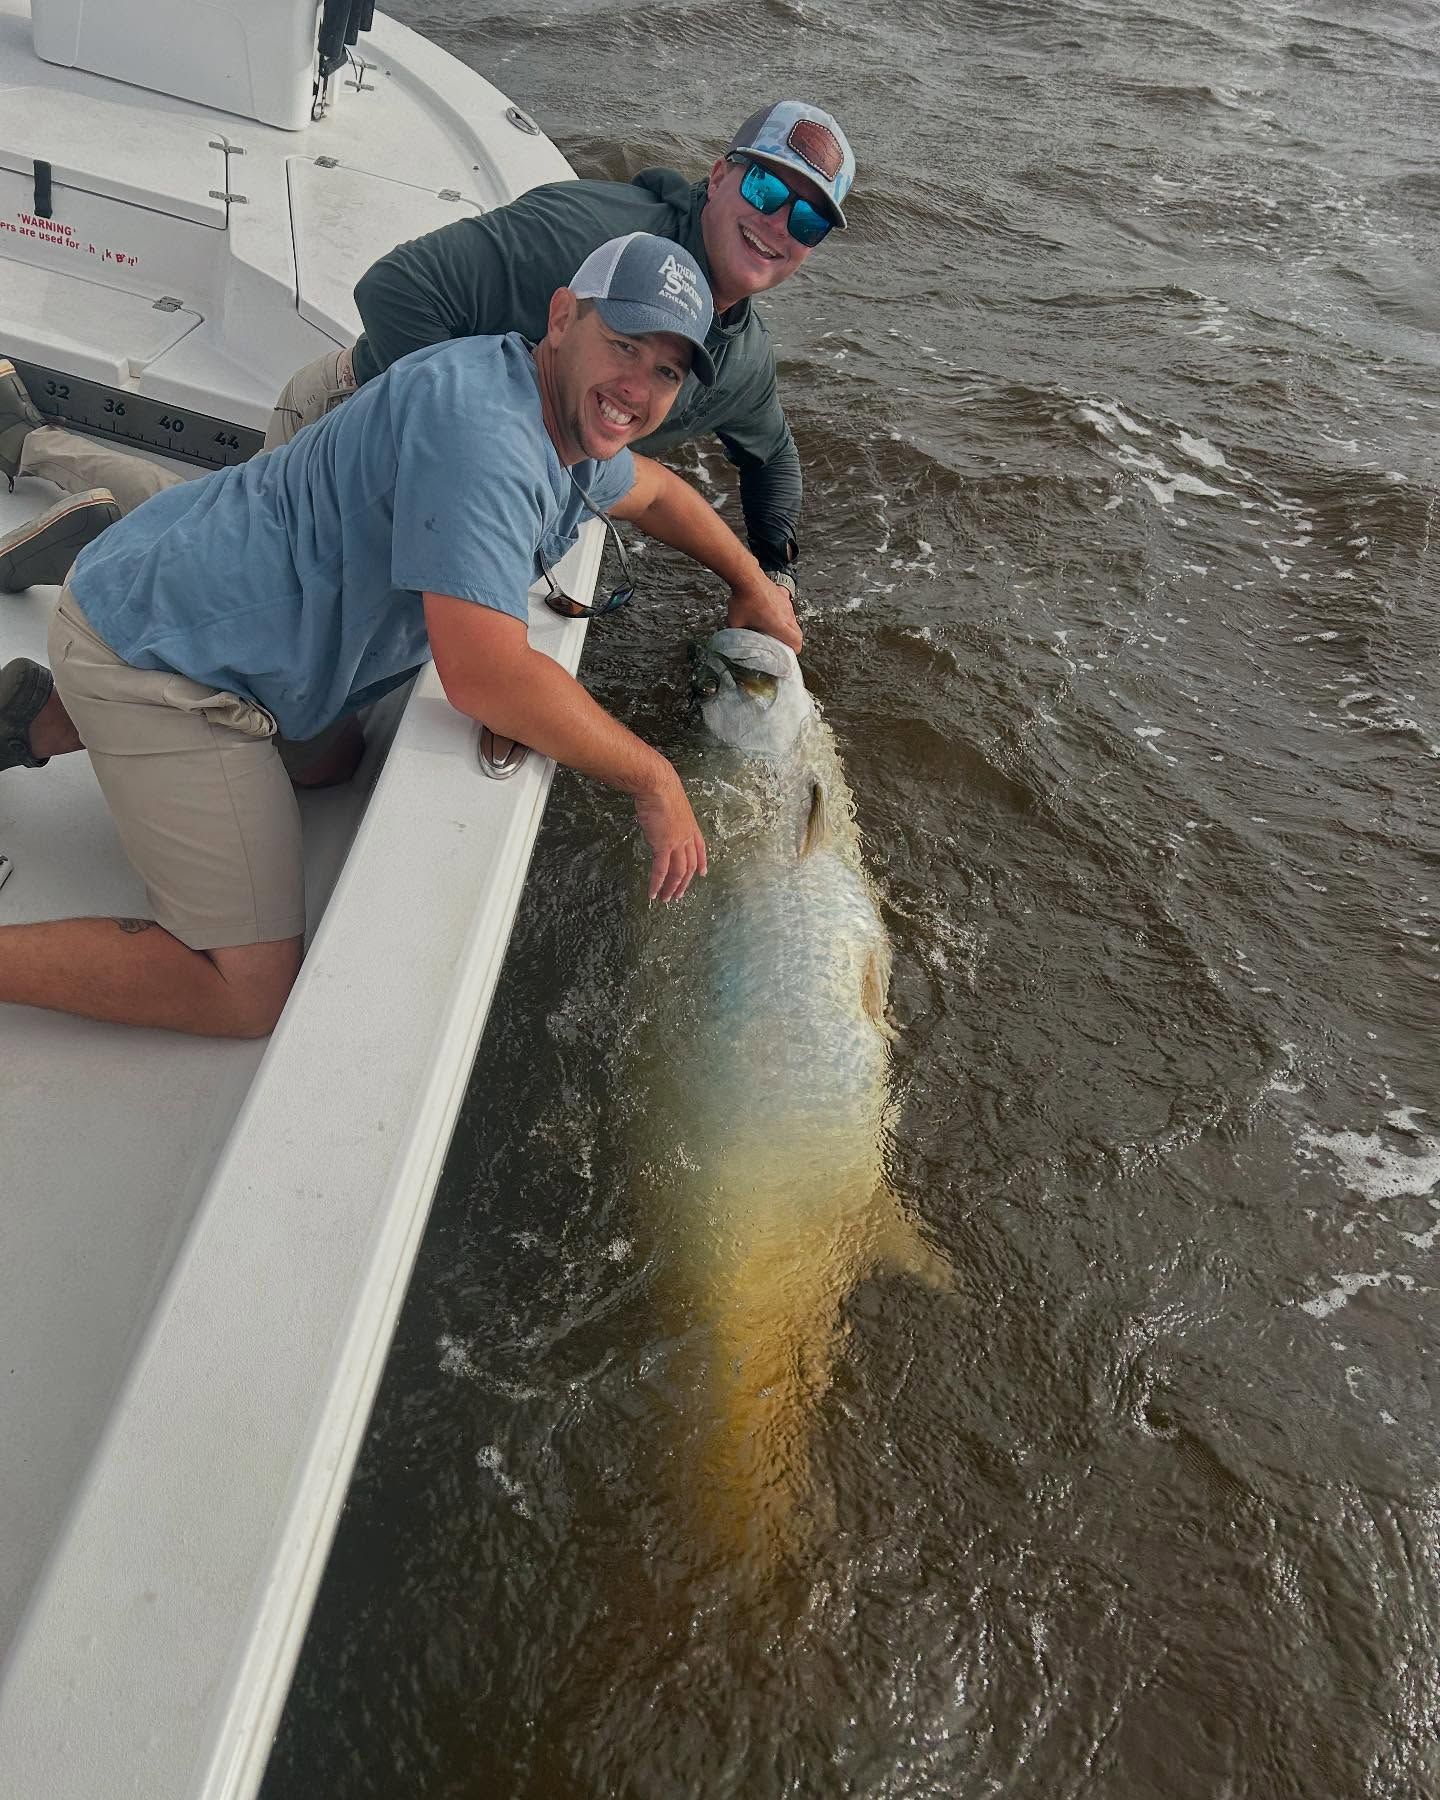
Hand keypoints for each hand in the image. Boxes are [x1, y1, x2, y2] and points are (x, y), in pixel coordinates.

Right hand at [633, 766, 707, 902]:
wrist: (658, 785)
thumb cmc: (661, 789)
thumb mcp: (672, 804)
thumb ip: (670, 817)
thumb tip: (661, 820)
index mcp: (691, 827)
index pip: (700, 849)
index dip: (702, 863)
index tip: (703, 874)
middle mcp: (687, 837)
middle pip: (689, 866)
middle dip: (684, 883)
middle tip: (678, 895)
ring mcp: (677, 843)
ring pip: (678, 872)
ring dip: (671, 888)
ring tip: (666, 899)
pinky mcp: (663, 845)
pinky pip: (661, 870)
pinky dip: (657, 883)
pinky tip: (653, 893)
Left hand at [726, 578, 802, 653]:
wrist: (746, 577)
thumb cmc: (743, 600)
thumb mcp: (736, 623)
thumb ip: (739, 634)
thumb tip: (737, 639)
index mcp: (779, 625)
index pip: (797, 642)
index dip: (793, 650)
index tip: (786, 653)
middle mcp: (787, 615)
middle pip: (798, 633)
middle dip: (791, 640)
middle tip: (780, 643)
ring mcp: (786, 604)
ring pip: (793, 620)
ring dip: (787, 627)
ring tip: (773, 628)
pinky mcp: (783, 595)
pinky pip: (786, 608)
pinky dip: (782, 613)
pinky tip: (770, 612)